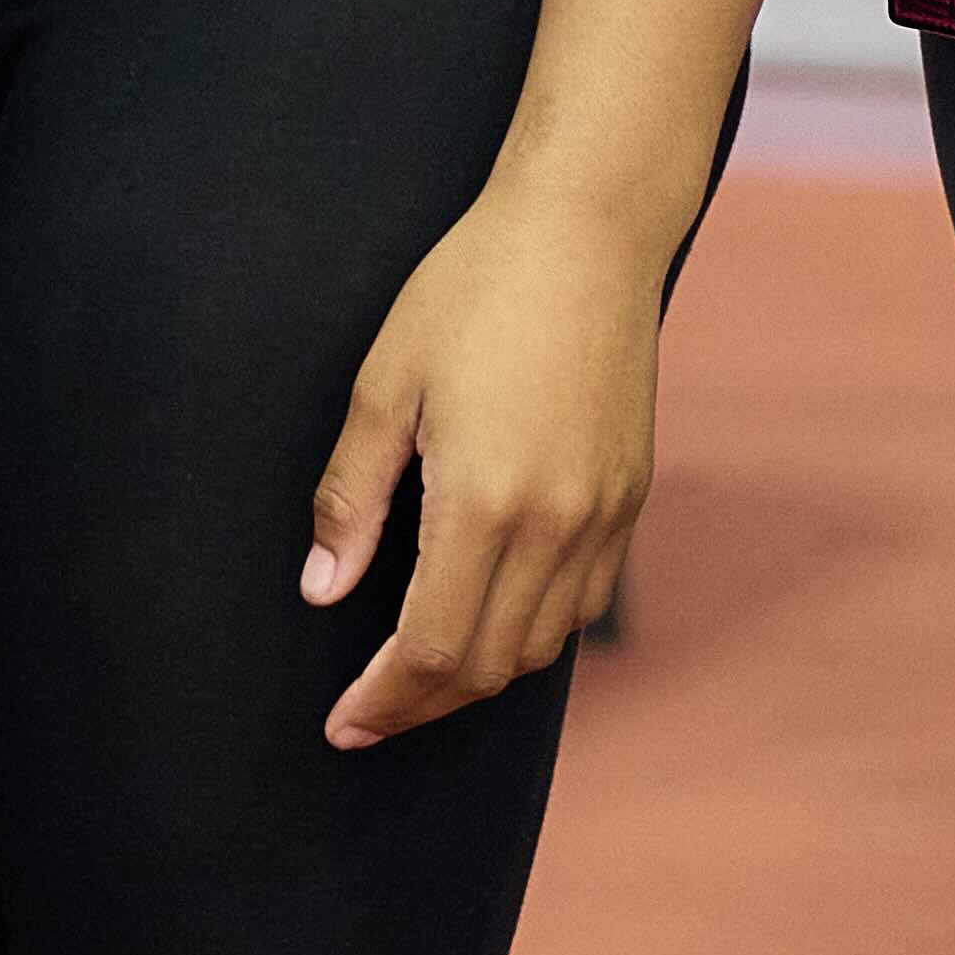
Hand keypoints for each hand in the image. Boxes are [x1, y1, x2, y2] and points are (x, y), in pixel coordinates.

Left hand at [305, 170, 677, 749]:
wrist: (586, 229)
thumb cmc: (472, 290)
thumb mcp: (386, 383)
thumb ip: (351, 497)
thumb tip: (323, 587)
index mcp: (484, 500)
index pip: (433, 648)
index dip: (385, 701)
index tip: (343, 724)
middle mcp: (556, 522)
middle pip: (489, 665)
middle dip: (422, 704)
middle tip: (368, 714)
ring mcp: (604, 511)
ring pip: (543, 644)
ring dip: (480, 674)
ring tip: (422, 673)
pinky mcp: (631, 492)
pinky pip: (585, 599)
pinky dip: (535, 630)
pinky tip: (492, 612)